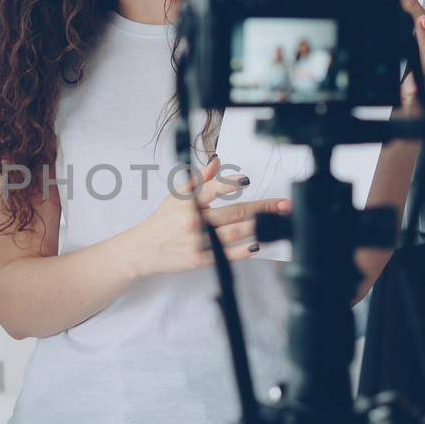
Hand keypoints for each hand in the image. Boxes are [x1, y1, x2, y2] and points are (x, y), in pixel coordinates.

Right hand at [123, 156, 289, 278]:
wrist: (142, 251)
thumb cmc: (162, 222)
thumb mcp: (175, 197)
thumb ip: (198, 181)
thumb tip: (216, 162)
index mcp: (188, 204)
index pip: (212, 190)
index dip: (230, 184)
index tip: (247, 180)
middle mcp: (193, 222)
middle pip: (234, 213)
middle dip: (262, 208)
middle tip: (282, 205)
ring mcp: (197, 243)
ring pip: (234, 233)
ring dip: (259, 227)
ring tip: (277, 221)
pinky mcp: (199, 261)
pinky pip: (227, 256)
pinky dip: (244, 250)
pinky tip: (257, 244)